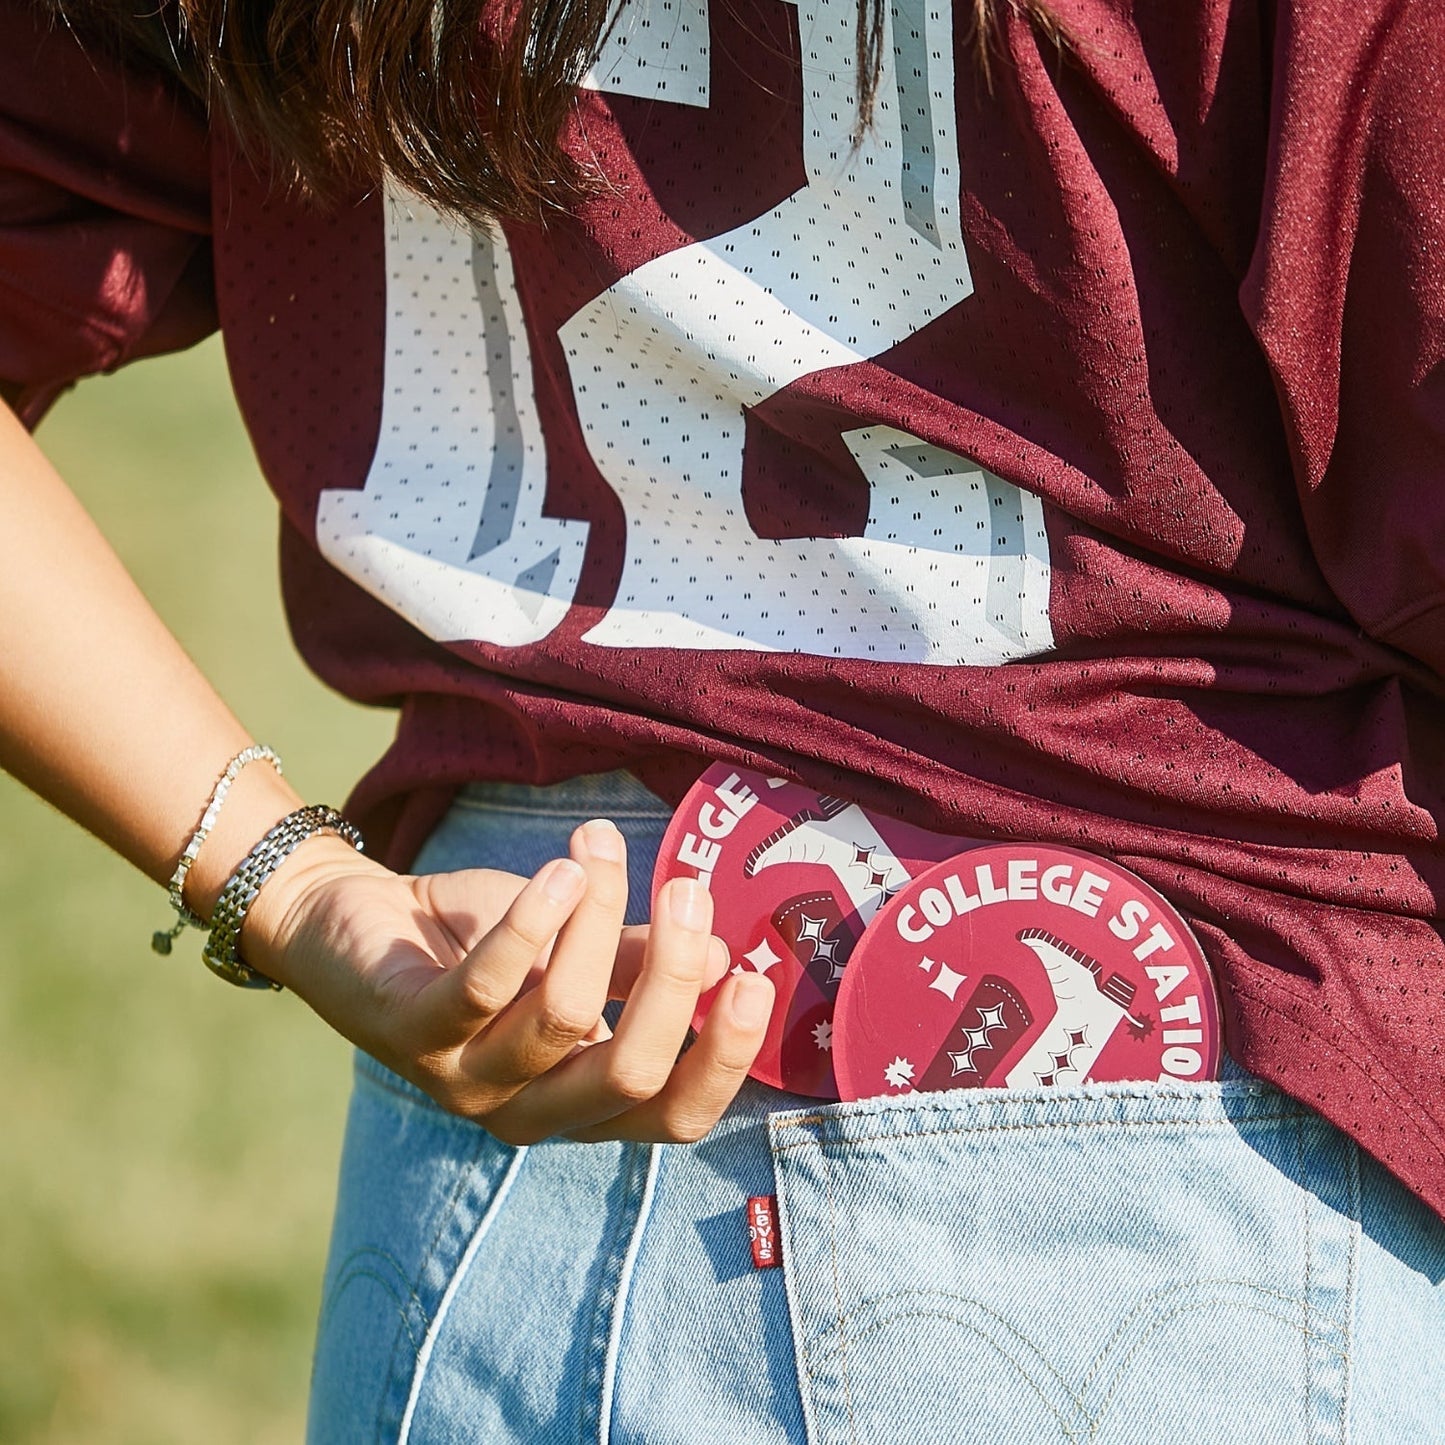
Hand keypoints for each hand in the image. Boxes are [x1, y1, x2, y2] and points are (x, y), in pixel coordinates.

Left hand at [237, 819, 774, 1144]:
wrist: (353, 921)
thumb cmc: (477, 941)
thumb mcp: (573, 951)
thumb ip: (639, 960)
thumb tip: (726, 953)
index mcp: (578, 1099)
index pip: (673, 1117)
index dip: (723, 1059)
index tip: (755, 978)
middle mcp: (525, 1110)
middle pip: (628, 1077)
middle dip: (671, 979)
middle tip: (692, 892)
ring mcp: (461, 1079)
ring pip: (563, 1017)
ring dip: (598, 920)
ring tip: (597, 847)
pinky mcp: (408, 1031)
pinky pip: (485, 987)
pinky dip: (533, 923)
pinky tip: (559, 870)